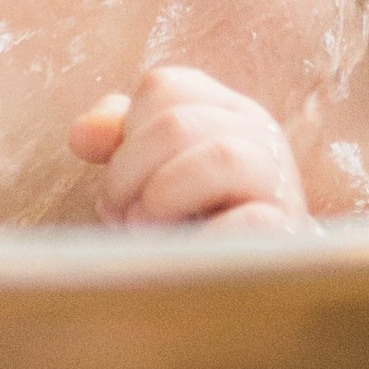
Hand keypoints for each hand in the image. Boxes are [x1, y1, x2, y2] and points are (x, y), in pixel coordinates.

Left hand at [71, 65, 312, 232]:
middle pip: (177, 123)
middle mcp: (257, 135)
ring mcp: (278, 182)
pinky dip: (205, 235)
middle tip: (120, 214)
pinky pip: (252, 220)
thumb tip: (81, 135)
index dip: (126, 132)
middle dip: (129, 172)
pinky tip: (184, 252)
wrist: (254, 282)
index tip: (121, 181)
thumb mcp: (154, 173)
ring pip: (221, 156)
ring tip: (145, 228)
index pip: (164, 86)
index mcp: (224, 110)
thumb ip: (121, 142)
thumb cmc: (194, 220)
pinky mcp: (286, 232)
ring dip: (164, 197)